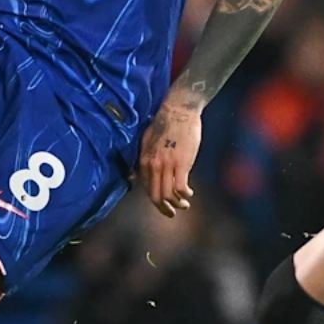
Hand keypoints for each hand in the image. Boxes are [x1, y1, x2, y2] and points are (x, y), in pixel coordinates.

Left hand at [137, 98, 201, 217]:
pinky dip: (185, 195)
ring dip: (177, 204)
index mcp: (143, 160)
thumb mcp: (146, 141)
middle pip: (155, 196)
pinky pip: (180, 188)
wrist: (178, 110)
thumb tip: (133, 175)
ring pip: (168, 195)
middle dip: (164, 208)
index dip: (155, 199)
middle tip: (172, 213)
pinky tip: (189, 194)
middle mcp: (152, 165)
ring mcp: (166, 165)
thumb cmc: (164, 123)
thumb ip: (142, 159)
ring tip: (185, 205)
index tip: (163, 203)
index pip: (146, 188)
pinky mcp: (181, 163)